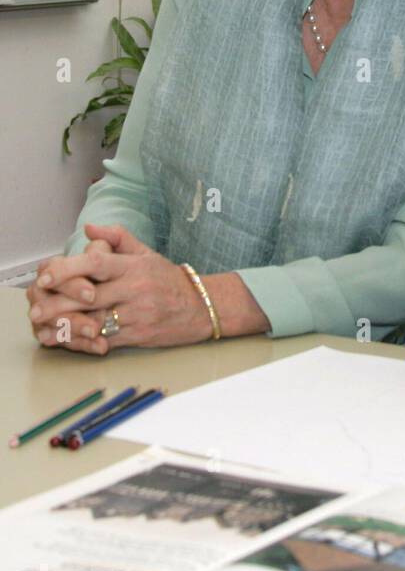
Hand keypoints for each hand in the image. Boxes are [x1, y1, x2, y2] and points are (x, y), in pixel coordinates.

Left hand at [29, 224, 209, 353]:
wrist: (202, 307)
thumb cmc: (169, 280)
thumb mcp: (146, 253)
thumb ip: (118, 238)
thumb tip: (90, 228)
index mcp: (134, 266)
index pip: (96, 262)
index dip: (68, 269)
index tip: (46, 276)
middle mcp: (135, 289)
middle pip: (88, 296)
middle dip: (57, 303)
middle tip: (35, 308)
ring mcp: (137, 314)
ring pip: (94, 321)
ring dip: (66, 326)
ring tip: (45, 328)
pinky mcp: (138, 336)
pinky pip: (105, 340)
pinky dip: (84, 341)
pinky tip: (68, 340)